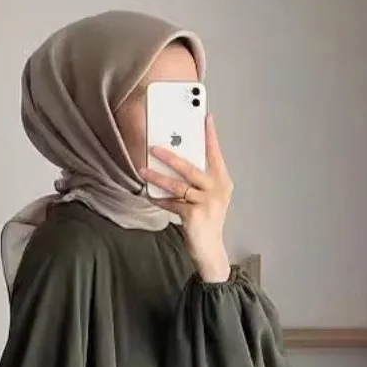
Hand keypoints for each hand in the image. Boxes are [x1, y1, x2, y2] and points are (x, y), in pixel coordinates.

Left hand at [141, 115, 232, 281]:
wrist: (210, 250)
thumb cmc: (207, 220)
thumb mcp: (208, 197)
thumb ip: (198, 181)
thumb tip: (176, 160)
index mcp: (223, 181)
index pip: (215, 154)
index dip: (210, 135)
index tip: (205, 117)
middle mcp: (217, 190)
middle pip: (192, 168)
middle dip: (171, 156)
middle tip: (154, 147)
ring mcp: (207, 203)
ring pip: (178, 185)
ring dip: (158, 177)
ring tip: (143, 170)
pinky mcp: (194, 216)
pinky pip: (172, 203)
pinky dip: (160, 199)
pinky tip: (150, 195)